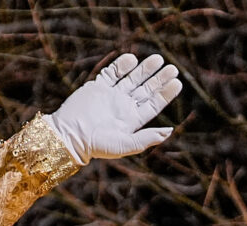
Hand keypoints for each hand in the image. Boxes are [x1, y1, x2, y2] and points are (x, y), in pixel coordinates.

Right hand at [48, 53, 182, 164]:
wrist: (69, 135)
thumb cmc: (97, 145)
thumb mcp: (126, 144)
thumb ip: (147, 138)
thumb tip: (169, 131)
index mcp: (132, 120)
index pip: (153, 104)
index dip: (165, 93)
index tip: (177, 82)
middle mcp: (123, 107)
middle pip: (145, 89)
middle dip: (158, 78)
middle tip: (172, 68)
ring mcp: (110, 96)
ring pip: (131, 78)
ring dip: (144, 69)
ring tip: (158, 59)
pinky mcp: (97, 87)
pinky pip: (112, 72)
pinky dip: (122, 65)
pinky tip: (132, 59)